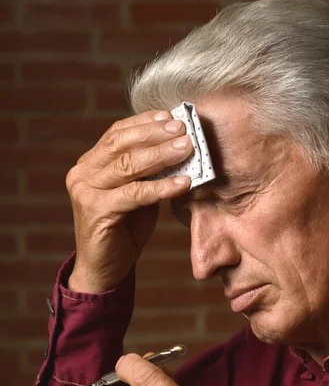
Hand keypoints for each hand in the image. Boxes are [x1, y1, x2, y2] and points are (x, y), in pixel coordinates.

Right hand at [66, 111, 192, 292]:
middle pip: (122, 143)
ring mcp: (86, 191)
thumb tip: (180, 149)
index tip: (171, 116)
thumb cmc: (124, 229)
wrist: (104, 269)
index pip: (118, 133)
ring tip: (187, 149)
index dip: (145, 122)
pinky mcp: (96, 211)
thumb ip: (150, 173)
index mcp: (90, 163)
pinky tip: (182, 183)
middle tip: (184, 129)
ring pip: (128, 165)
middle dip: (155, 133)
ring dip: (161, 155)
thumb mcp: (137, 195)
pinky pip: (134, 194)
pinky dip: (161, 187)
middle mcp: (83, 173)